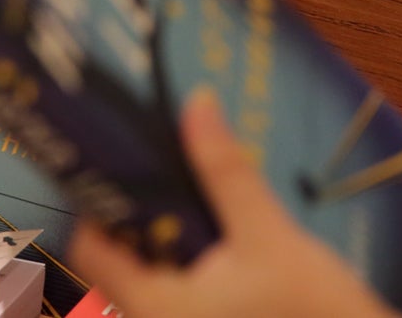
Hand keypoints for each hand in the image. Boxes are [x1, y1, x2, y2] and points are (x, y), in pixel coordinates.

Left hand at [71, 92, 395, 317]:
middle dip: (144, 214)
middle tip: (164, 165)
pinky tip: (224, 237)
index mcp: (154, 305)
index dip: (96, 204)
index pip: (88, 250)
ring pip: (159, 276)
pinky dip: (196, 262)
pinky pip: (187, 293)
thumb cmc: (313, 313)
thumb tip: (197, 106)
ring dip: (174, 237)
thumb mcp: (269, 234)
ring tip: (199, 194)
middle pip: (124, 261)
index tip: (115, 162)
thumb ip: (226, 172)